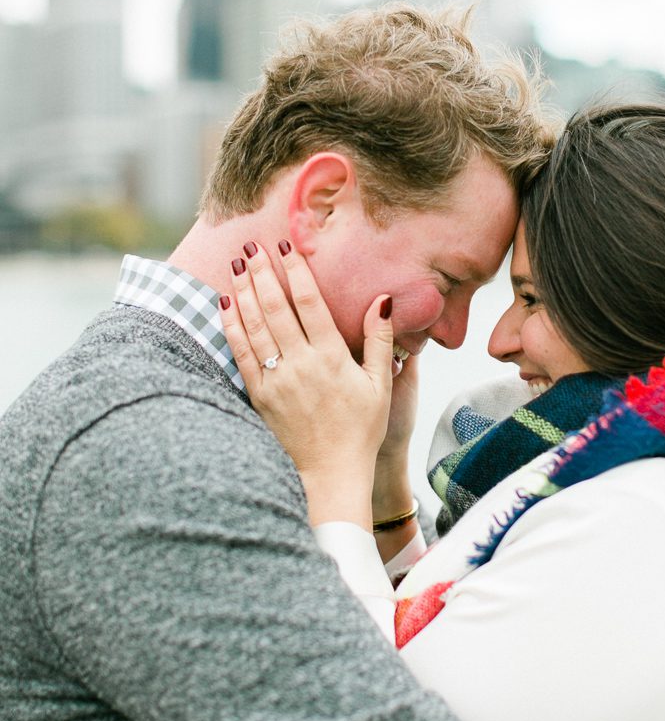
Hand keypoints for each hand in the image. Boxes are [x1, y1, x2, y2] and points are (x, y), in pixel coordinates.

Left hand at [220, 241, 394, 527]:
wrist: (330, 475)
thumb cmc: (360, 430)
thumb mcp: (380, 385)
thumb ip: (379, 339)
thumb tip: (383, 300)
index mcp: (332, 358)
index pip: (310, 303)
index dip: (296, 271)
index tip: (285, 246)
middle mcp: (301, 364)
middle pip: (276, 307)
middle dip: (262, 272)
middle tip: (251, 245)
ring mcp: (277, 380)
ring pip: (255, 325)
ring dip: (244, 291)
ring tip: (236, 264)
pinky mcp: (259, 395)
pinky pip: (241, 353)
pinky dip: (232, 325)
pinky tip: (225, 303)